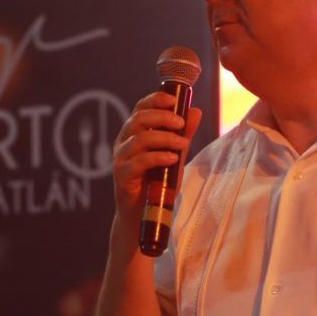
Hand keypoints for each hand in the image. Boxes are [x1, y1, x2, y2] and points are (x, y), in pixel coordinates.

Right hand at [110, 91, 202, 222]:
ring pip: (140, 139)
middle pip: (139, 119)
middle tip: (181, 123)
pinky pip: (139, 161)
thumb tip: (196, 111)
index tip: (174, 100)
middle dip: (162, 117)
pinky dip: (158, 157)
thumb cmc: (157, 183)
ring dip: (164, 138)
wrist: (143, 215)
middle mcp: (124, 143)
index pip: (140, 108)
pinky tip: (172, 159)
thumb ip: (182, 134)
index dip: (155, 100)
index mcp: (134, 133)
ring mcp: (121, 159)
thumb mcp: (174, 155)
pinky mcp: (122, 176)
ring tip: (182, 143)